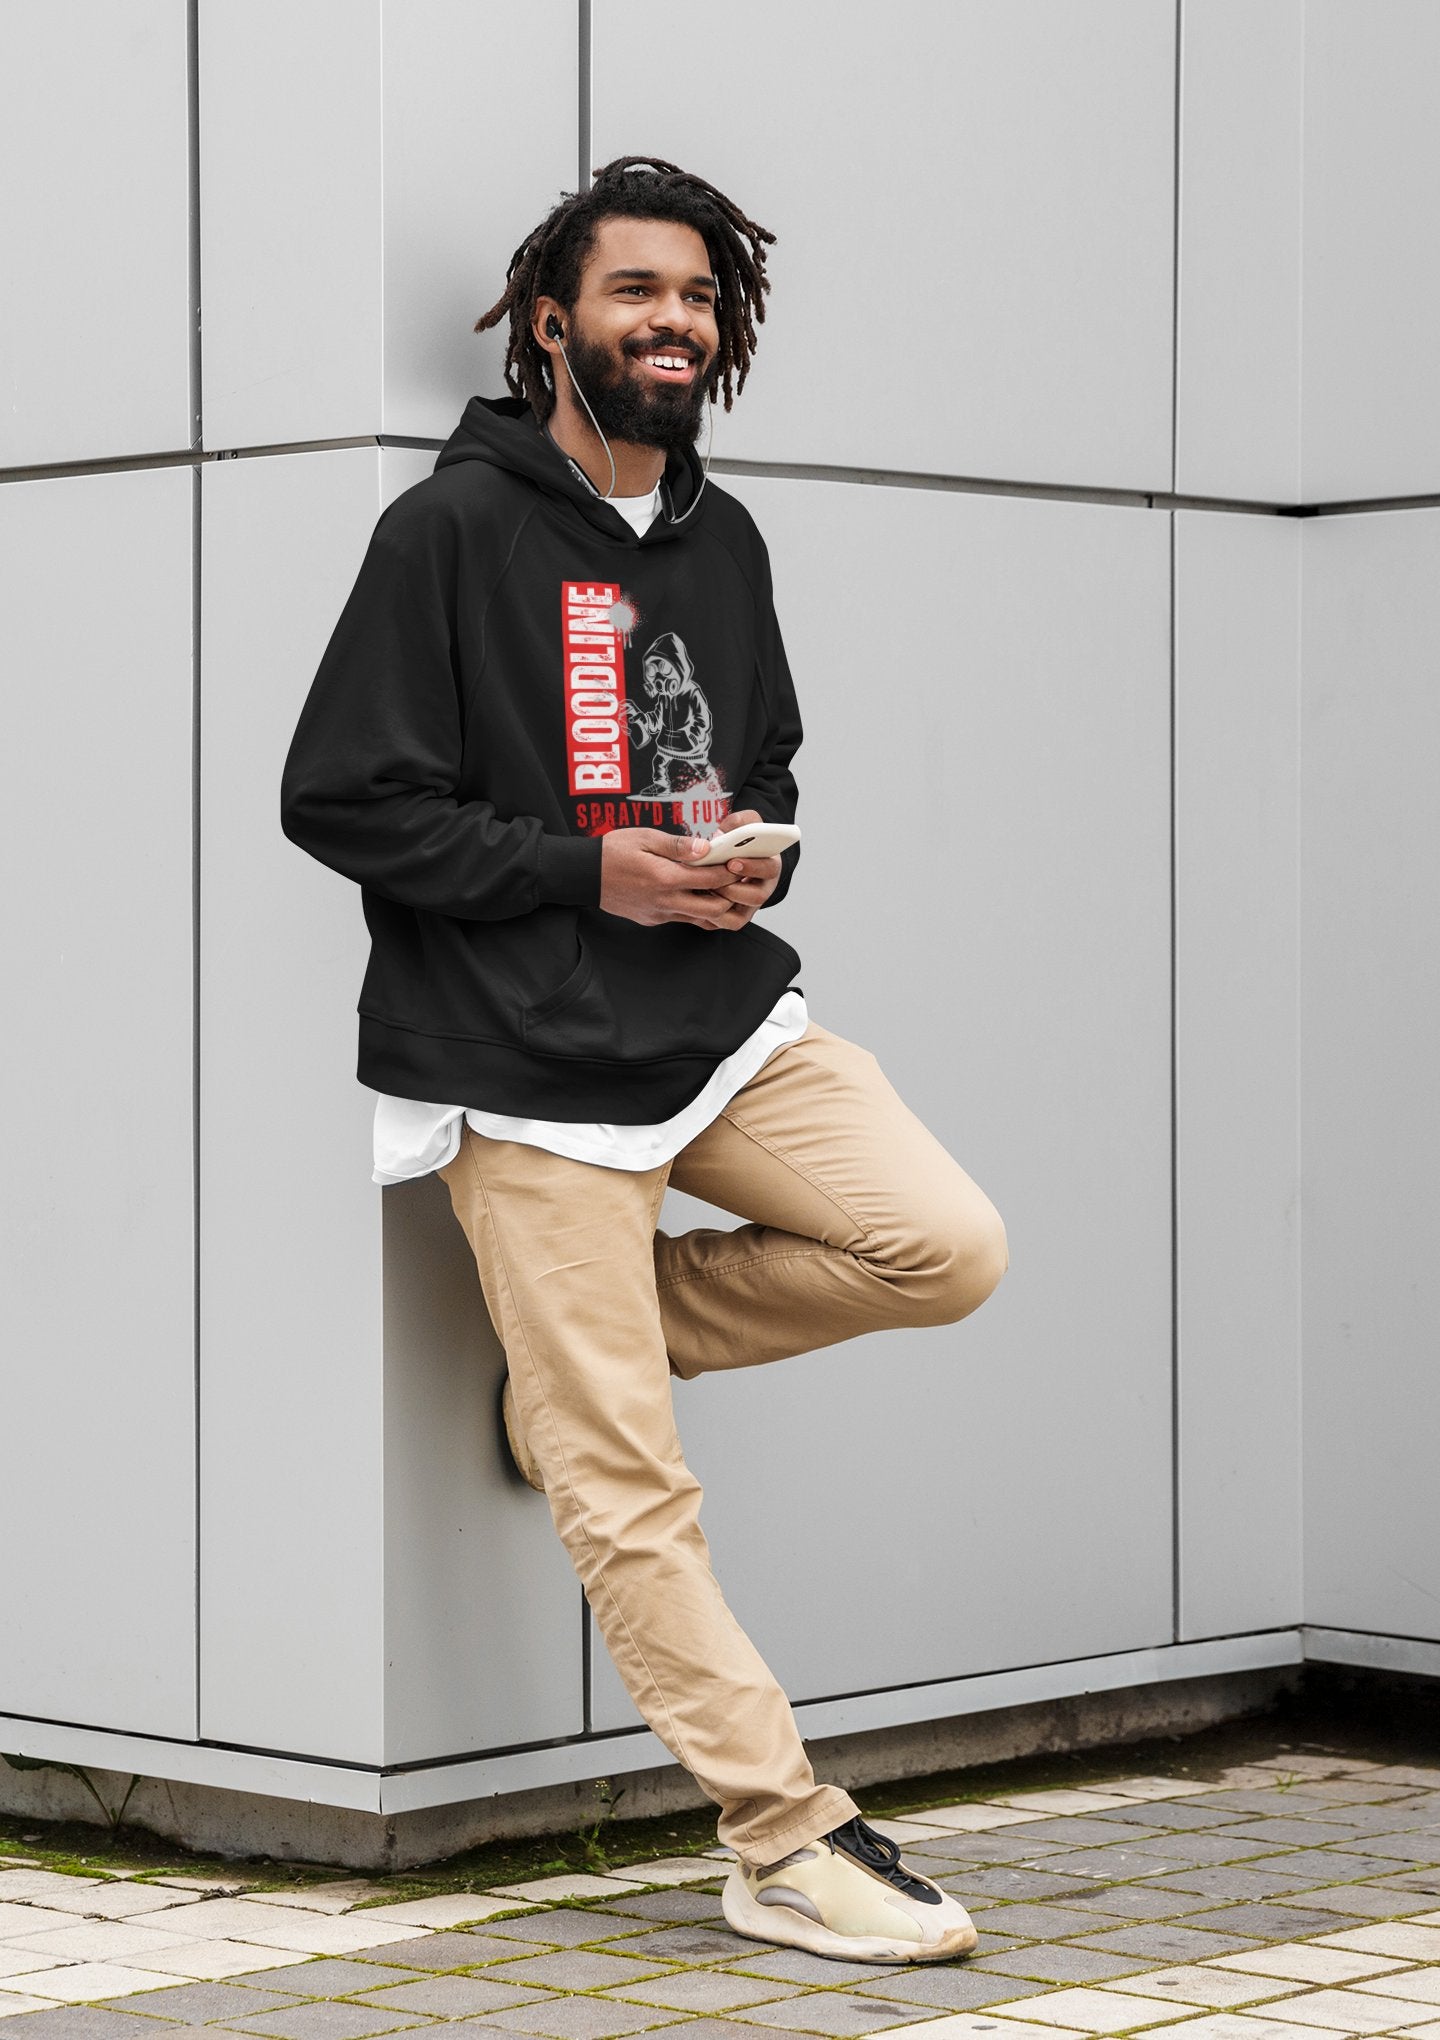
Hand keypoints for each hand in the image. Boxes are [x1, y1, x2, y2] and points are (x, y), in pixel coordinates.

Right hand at [599, 827, 744, 929]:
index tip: (739, 862)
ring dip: (715, 905)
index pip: (712, 879)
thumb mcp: (644, 837)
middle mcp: (665, 901)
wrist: (583, 876)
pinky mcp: (653, 919)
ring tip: (719, 886)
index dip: (731, 871)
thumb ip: (677, 845)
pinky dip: (696, 908)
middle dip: (730, 895)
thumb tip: (706, 847)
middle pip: (715, 909)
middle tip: (734, 878)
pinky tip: (694, 891)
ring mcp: (659, 914)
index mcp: (665, 878)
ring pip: (701, 919)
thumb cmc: (613, 851)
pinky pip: (683, 918)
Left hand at [706, 809, 783, 928]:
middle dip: (734, 888)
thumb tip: (722, 833)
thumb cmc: (740, 838)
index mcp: (769, 865)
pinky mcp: (734, 918)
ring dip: (720, 903)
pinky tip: (697, 900)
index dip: (752, 867)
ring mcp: (749, 906)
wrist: (730, 856)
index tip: (732, 862)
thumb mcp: (744, 823)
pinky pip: (724, 923)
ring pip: (739, 916)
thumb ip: (738, 821)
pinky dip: (710, 916)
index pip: (770, 869)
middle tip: (712, 880)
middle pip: (757, 897)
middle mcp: (763, 888)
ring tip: (703, 889)